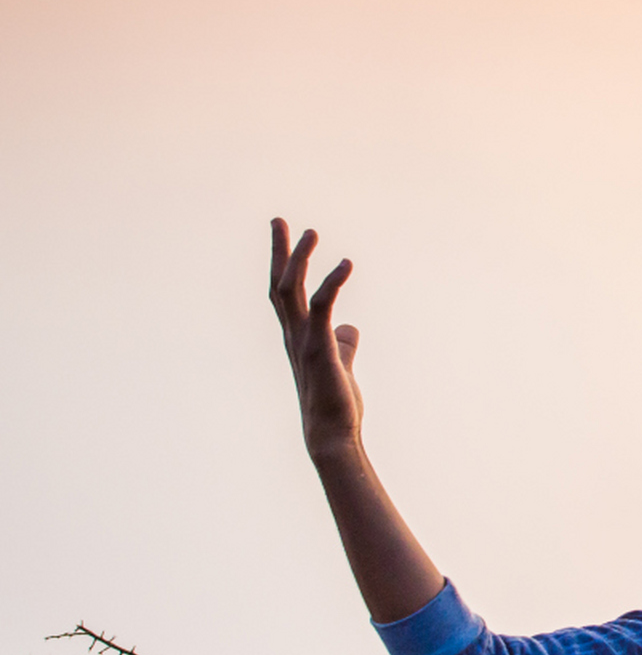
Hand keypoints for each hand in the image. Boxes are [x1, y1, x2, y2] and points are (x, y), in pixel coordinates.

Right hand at [269, 219, 362, 457]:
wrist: (332, 434)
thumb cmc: (336, 404)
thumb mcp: (340, 365)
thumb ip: (342, 344)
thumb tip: (348, 328)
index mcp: (297, 337)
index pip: (285, 295)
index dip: (284, 266)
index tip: (285, 238)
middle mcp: (294, 335)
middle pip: (280, 286)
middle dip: (280, 252)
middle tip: (279, 220)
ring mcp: (303, 341)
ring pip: (292, 291)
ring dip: (299, 259)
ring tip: (311, 232)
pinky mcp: (319, 348)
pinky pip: (323, 306)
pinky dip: (332, 282)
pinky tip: (347, 263)